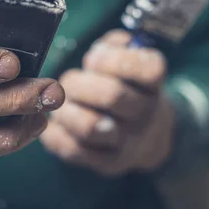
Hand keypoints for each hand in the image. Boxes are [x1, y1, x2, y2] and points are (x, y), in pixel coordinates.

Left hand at [40, 30, 173, 176]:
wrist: (145, 134)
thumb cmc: (125, 83)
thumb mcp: (126, 55)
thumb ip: (114, 45)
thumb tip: (99, 53)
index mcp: (153, 82)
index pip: (146, 69)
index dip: (111, 59)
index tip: (93, 59)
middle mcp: (146, 113)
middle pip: (111, 96)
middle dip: (79, 83)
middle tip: (68, 82)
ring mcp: (128, 142)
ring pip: (89, 127)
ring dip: (65, 111)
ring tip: (60, 104)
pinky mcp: (107, 163)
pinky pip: (72, 150)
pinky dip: (55, 134)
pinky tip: (56, 123)